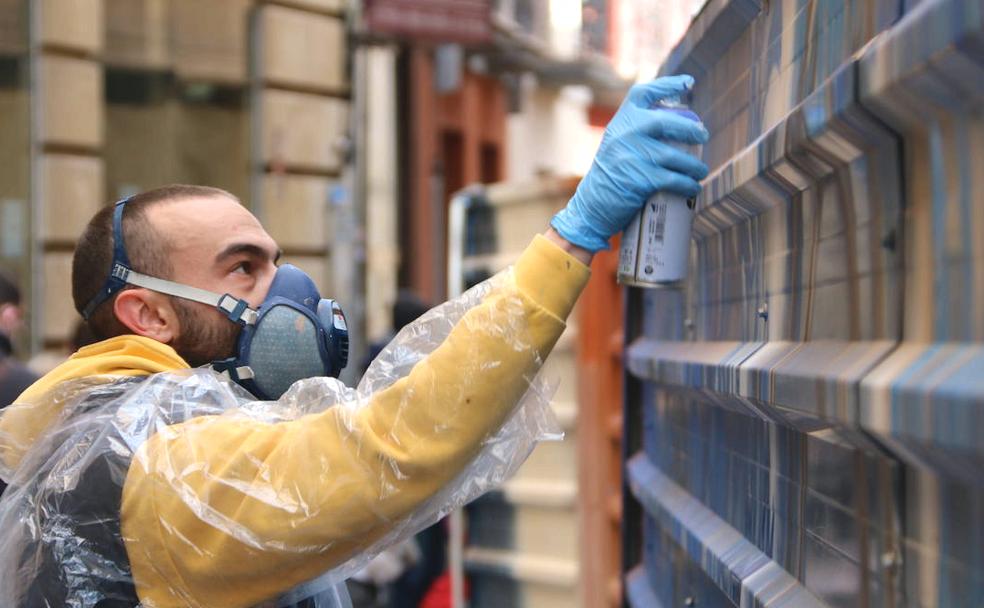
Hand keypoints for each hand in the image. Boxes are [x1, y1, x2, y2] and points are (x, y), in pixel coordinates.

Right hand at [550, 75, 709, 252]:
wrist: (591, 206)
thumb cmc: (611, 175)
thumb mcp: (617, 144)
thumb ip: (637, 132)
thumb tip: (679, 125)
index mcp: (620, 121)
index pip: (643, 93)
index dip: (667, 85)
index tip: (688, 82)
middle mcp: (625, 133)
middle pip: (667, 121)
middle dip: (691, 129)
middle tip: (703, 136)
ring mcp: (632, 155)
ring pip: (675, 155)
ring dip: (694, 165)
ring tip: (700, 171)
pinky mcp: (640, 179)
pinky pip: (673, 178)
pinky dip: (687, 184)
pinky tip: (693, 187)